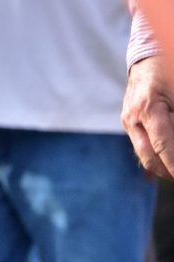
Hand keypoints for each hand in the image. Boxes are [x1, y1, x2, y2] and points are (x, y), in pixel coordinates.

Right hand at [122, 55, 173, 179]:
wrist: (150, 53)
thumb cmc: (170, 66)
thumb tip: (173, 145)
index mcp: (148, 107)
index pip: (163, 145)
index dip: (173, 163)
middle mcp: (133, 117)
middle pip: (149, 155)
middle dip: (166, 170)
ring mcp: (128, 120)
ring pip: (143, 153)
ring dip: (159, 166)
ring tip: (170, 172)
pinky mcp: (129, 121)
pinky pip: (142, 144)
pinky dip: (153, 156)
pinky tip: (162, 166)